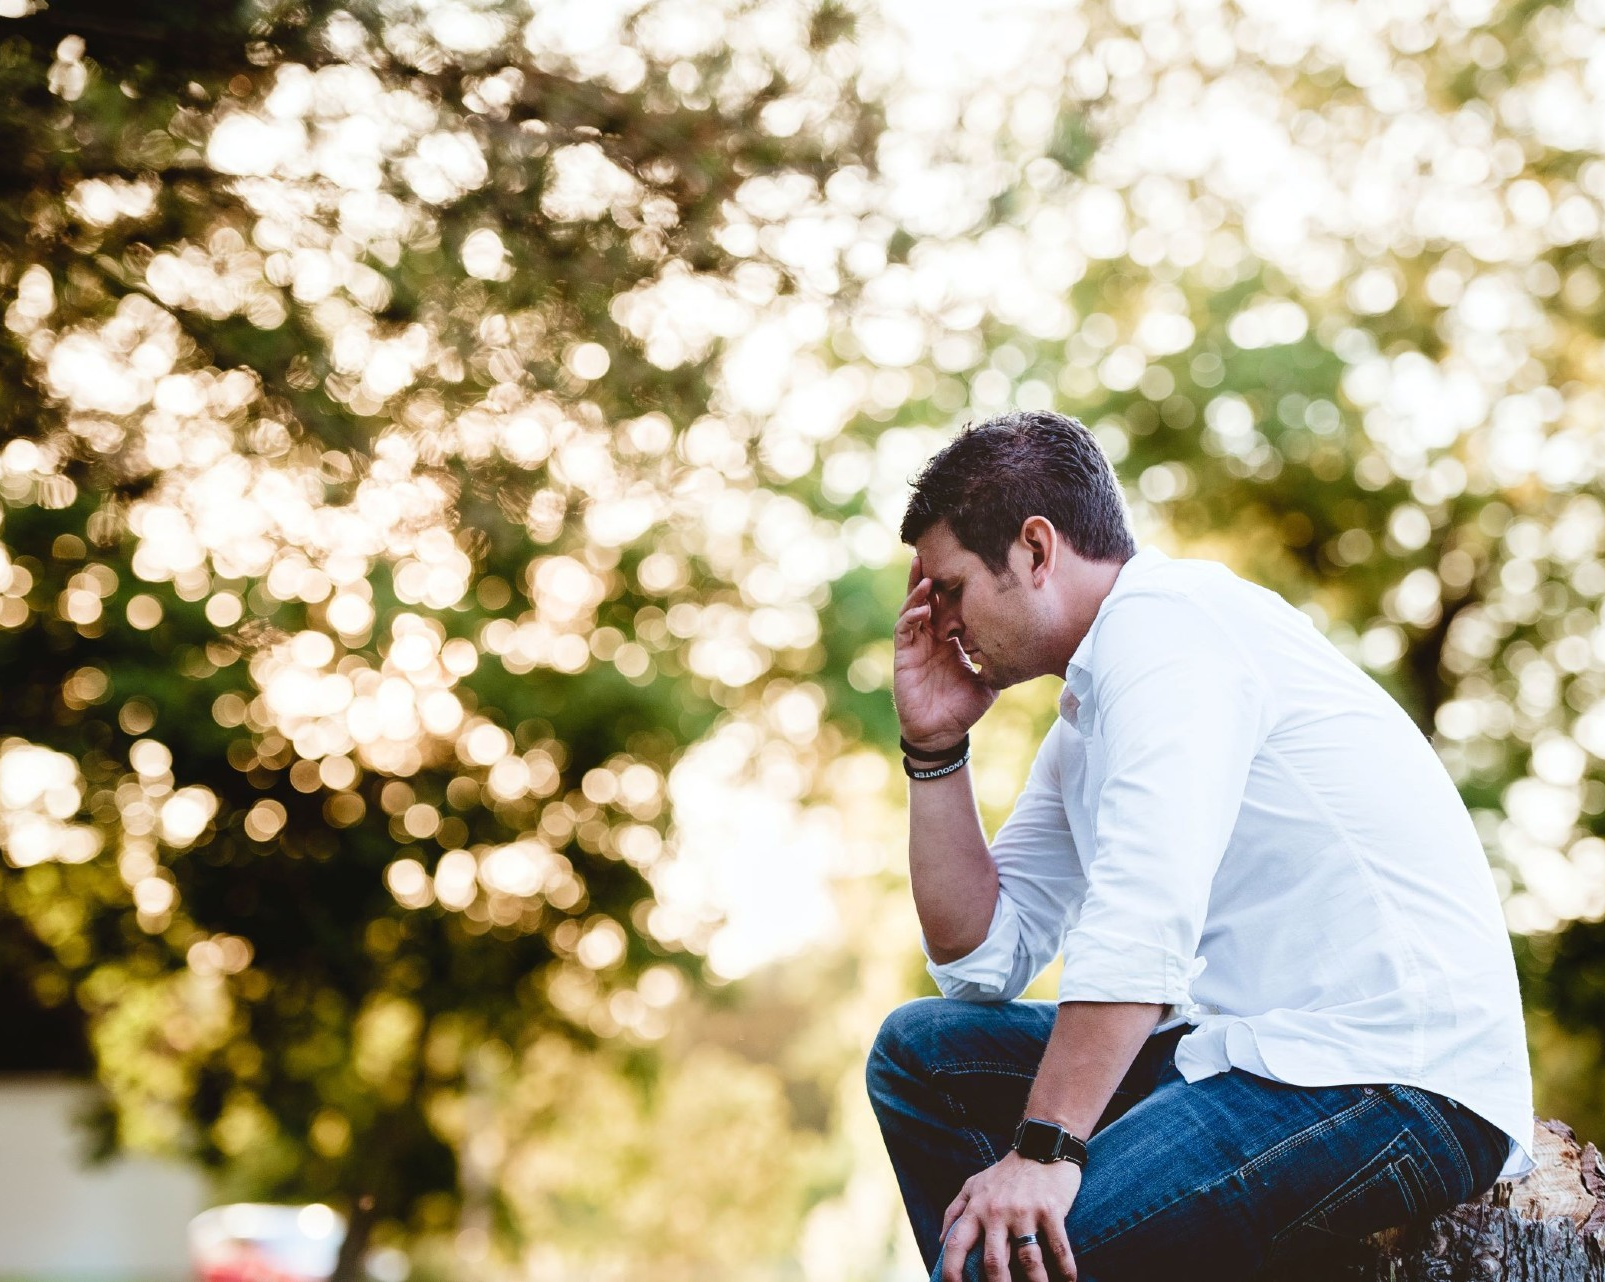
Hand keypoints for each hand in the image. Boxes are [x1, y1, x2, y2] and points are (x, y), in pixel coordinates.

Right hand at [894, 554, 995, 750]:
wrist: (942, 733)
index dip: (952, 586)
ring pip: (912, 609)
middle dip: (928, 576)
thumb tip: (1024, 648)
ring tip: (925, 575)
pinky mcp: (904, 656)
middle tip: (933, 552)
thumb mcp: (989, 681)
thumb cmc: (963, 707)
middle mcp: (931, 637)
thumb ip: (999, 662)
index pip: (949, 605)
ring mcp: (916, 645)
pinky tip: (922, 609)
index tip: (963, 564)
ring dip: (917, 591)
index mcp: (950, 639)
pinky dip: (911, 617)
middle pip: (927, 599)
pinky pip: (904, 630)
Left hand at [939, 1152, 1080, 1281]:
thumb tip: (941, 1242)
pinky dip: (1066, 1268)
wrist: (1040, 1145)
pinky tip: (1069, 1280)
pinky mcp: (1051, 1210)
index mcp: (976, 1208)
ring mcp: (1025, 1211)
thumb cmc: (1005, 1172)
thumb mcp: (973, 1185)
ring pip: (1029, 1260)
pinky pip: (1058, 1247)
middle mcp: (997, 1212)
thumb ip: (955, 1211)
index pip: (956, 1244)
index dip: (951, 1271)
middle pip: (994, 1262)